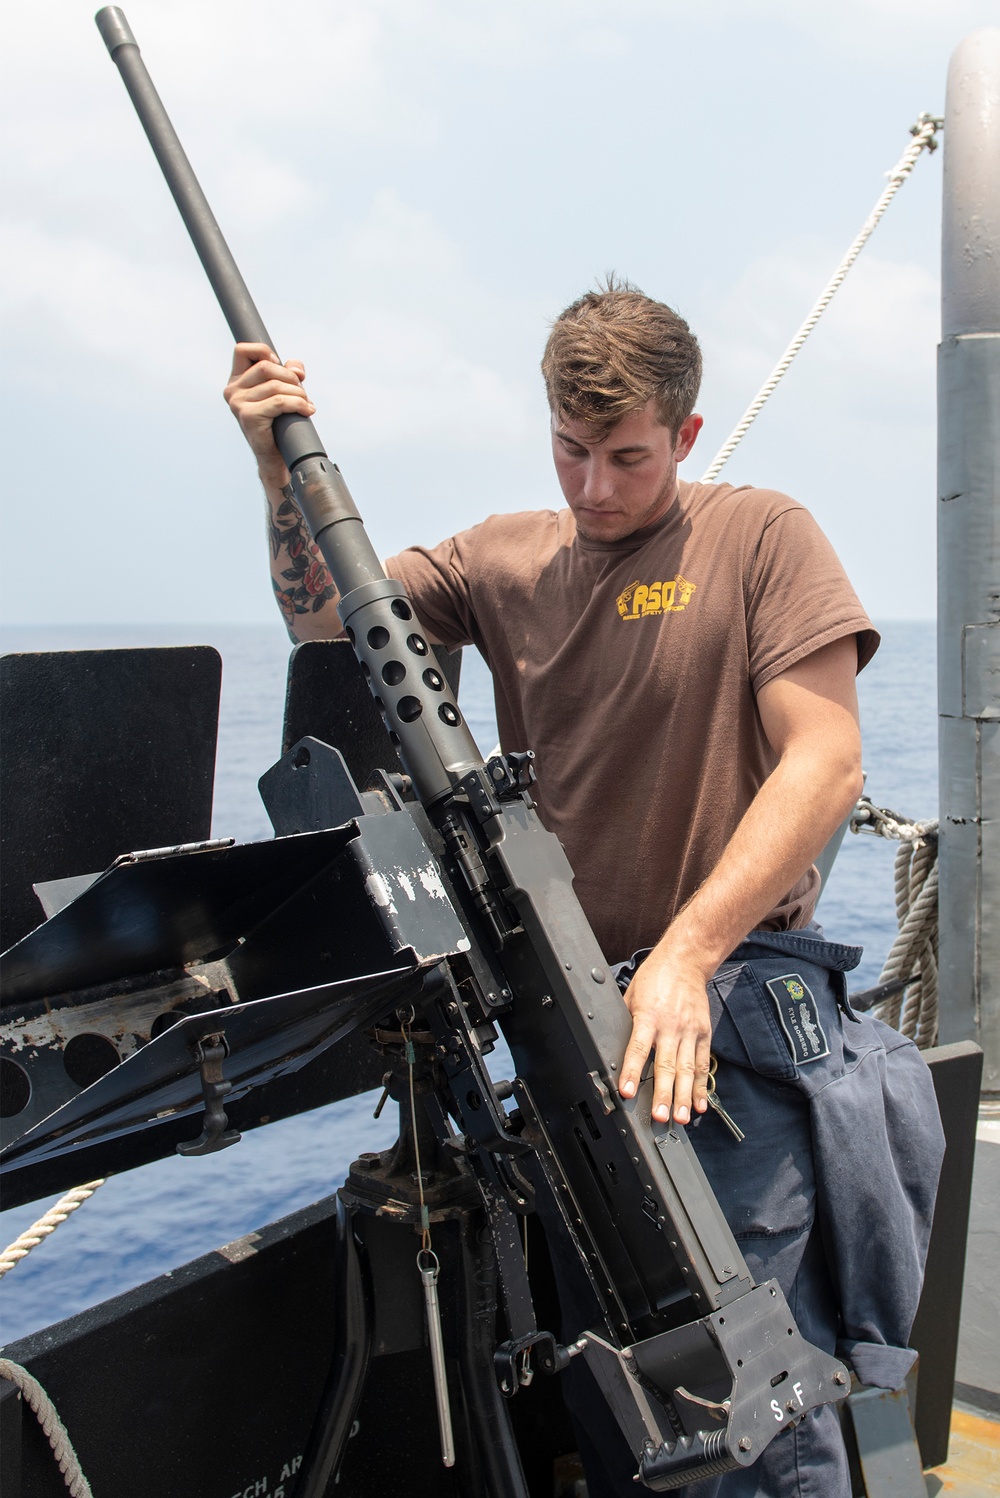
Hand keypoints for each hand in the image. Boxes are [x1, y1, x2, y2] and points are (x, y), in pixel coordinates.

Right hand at [223, 342, 315, 486]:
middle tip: (302, 392)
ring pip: (276, 385)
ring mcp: (238, 404)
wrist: (274, 458)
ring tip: (306, 404)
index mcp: (236, 381)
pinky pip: (279, 402)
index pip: (243, 350)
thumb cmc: (278, 423)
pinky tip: (307, 410)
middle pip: (266, 367)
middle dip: (291, 377)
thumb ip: (288, 372)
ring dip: (298, 393)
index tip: (281, 369)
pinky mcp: (248, 417)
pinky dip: (298, 404)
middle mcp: (232, 391)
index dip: (266, 353)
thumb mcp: (283, 392)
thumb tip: (295, 367)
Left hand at [617, 945, 711, 1124]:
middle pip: (666, 1065)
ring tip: (682, 1117)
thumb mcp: (631, 996)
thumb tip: (613, 1045)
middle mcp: (670, 1026)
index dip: (632, 1072)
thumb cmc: (655, 978)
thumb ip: (627, 1022)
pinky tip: (700, 1103)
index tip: (627, 1092)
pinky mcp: (703, 1032)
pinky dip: (702, 1085)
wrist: (685, 961)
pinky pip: (703, 1063)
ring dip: (684, 1096)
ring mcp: (690, 1031)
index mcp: (648, 1017)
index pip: (638, 1049)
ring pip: (687, 1069)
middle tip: (660, 1116)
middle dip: (663, 1093)